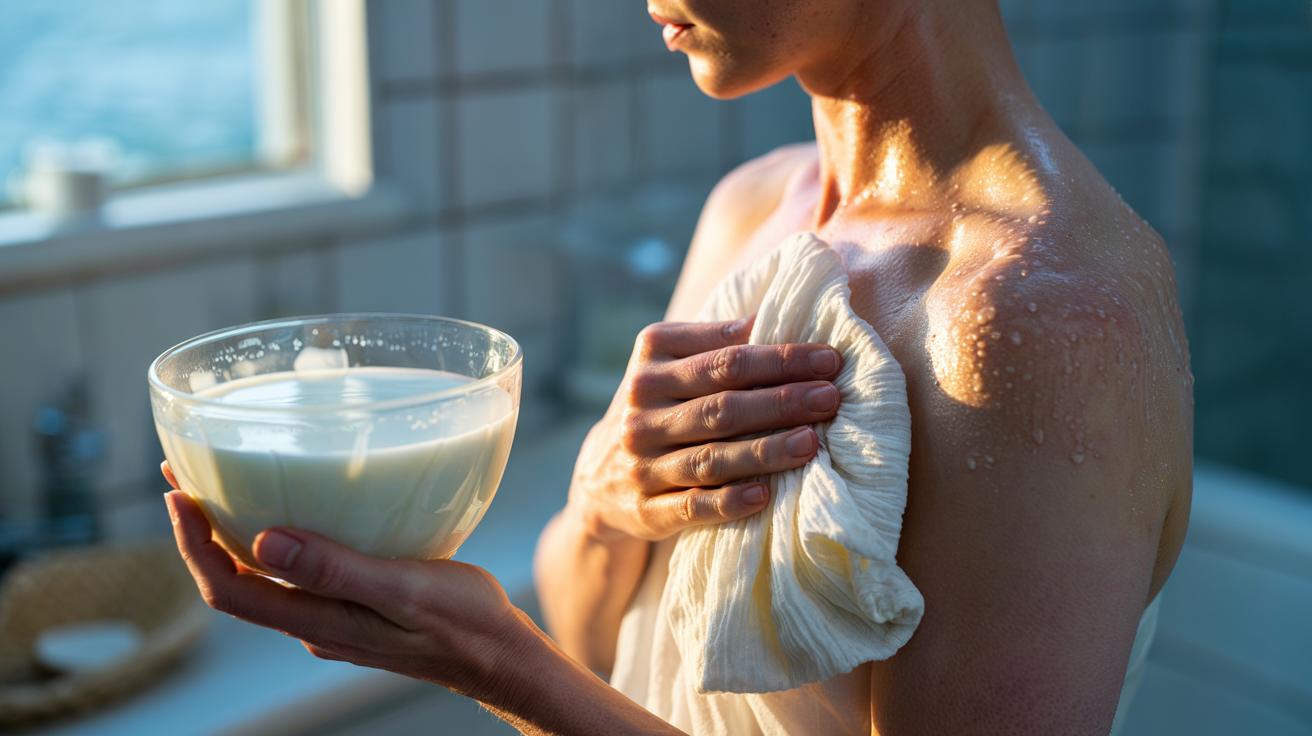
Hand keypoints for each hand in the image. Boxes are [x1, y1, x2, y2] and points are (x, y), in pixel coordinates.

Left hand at [162, 466, 527, 695]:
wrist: (498, 656)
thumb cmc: (463, 622)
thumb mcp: (405, 588)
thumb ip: (337, 569)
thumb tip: (264, 542)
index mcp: (318, 621)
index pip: (227, 589)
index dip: (192, 545)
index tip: (177, 494)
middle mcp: (313, 623)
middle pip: (233, 582)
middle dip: (200, 532)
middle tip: (183, 475)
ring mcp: (331, 619)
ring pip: (262, 578)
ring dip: (231, 535)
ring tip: (221, 483)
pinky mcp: (352, 607)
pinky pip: (295, 575)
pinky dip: (274, 540)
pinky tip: (290, 510)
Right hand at [567, 316, 841, 540]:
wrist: (599, 476)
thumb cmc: (660, 405)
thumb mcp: (672, 362)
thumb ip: (717, 342)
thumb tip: (778, 315)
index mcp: (651, 361)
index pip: (725, 358)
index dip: (781, 358)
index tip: (829, 359)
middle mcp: (640, 409)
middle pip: (721, 405)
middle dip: (782, 401)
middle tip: (830, 397)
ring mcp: (640, 461)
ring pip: (711, 457)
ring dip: (765, 451)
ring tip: (811, 442)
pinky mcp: (644, 509)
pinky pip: (691, 505)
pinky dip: (728, 502)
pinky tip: (764, 495)